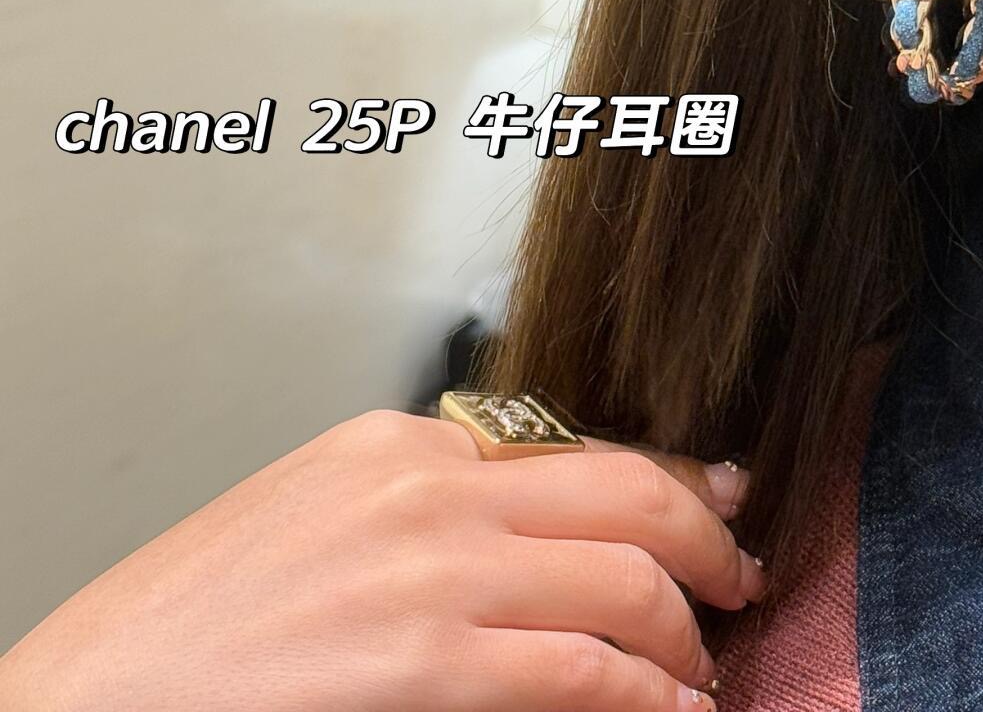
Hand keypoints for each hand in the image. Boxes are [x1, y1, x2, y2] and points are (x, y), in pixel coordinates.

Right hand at [0, 407, 762, 711]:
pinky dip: (649, 697)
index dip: (660, 481)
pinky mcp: (432, 659)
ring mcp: (434, 568)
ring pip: (623, 579)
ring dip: (685, 632)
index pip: (570, 445)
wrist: (97, 699)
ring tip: (702, 668)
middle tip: (738, 575)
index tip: (706, 501)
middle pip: (622, 490)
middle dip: (703, 536)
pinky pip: (587, 672)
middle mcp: (428, 485)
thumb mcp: (314, 516)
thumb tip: (529, 542)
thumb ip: (421, 510)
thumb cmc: (192, 626)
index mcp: (397, 443)